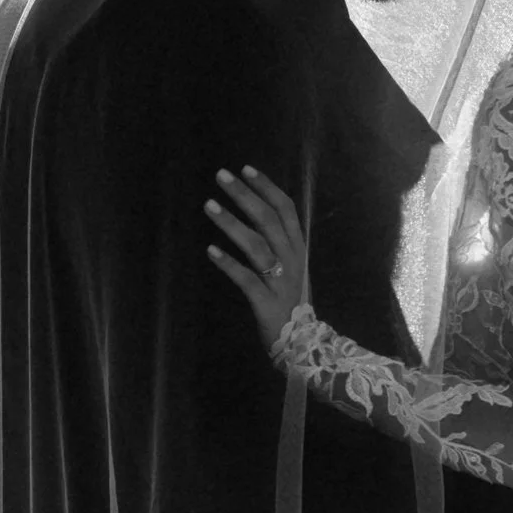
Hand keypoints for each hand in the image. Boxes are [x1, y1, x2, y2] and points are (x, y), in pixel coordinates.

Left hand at [205, 165, 308, 352]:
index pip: (285, 209)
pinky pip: (246, 279)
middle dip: (244, 195)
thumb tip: (256, 210)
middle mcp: (292, 259)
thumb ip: (278, 241)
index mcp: (298, 247)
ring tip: (209, 205)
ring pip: (256, 245)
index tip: (245, 169)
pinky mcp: (266, 302)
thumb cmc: (290, 300)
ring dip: (231, 223)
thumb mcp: (291, 265)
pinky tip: (210, 250)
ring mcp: (280, 281)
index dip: (266, 187)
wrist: (303, 343)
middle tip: (221, 176)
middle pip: (268, 220)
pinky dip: (228, 263)